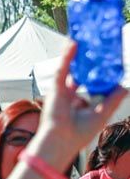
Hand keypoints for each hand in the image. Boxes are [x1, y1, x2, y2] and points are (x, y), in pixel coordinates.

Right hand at [31, 43, 126, 169]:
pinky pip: (63, 67)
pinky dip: (68, 55)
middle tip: (95, 46)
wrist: (61, 141)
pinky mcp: (56, 88)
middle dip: (87, 60)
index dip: (98, 73)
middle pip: (80, 72)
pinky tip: (74, 42)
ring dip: (76, 52)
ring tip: (83, 37)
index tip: (107, 63)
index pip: (91, 83)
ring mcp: (62, 90)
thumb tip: (124, 86)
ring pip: (71, 67)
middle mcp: (70, 94)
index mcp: (80, 102)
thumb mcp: (102, 114)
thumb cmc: (78, 133)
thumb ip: (113, 99)